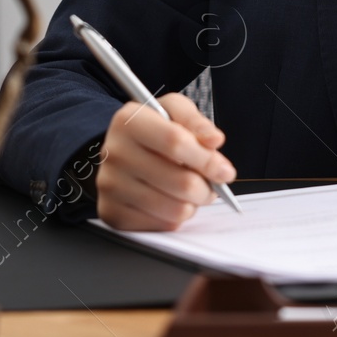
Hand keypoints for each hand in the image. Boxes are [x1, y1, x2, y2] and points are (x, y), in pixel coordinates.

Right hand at [95, 92, 236, 230]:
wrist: (119, 150)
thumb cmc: (152, 129)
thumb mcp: (173, 111)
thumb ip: (196, 122)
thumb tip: (214, 141)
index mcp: (129, 121)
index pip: (175, 142)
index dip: (207, 159)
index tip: (225, 171)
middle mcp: (114, 153)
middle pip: (180, 181)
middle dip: (207, 188)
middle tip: (212, 185)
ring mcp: (110, 186)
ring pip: (175, 209)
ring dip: (194, 204)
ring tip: (192, 192)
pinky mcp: (112, 213)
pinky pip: (162, 225)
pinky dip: (176, 217)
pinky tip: (172, 200)